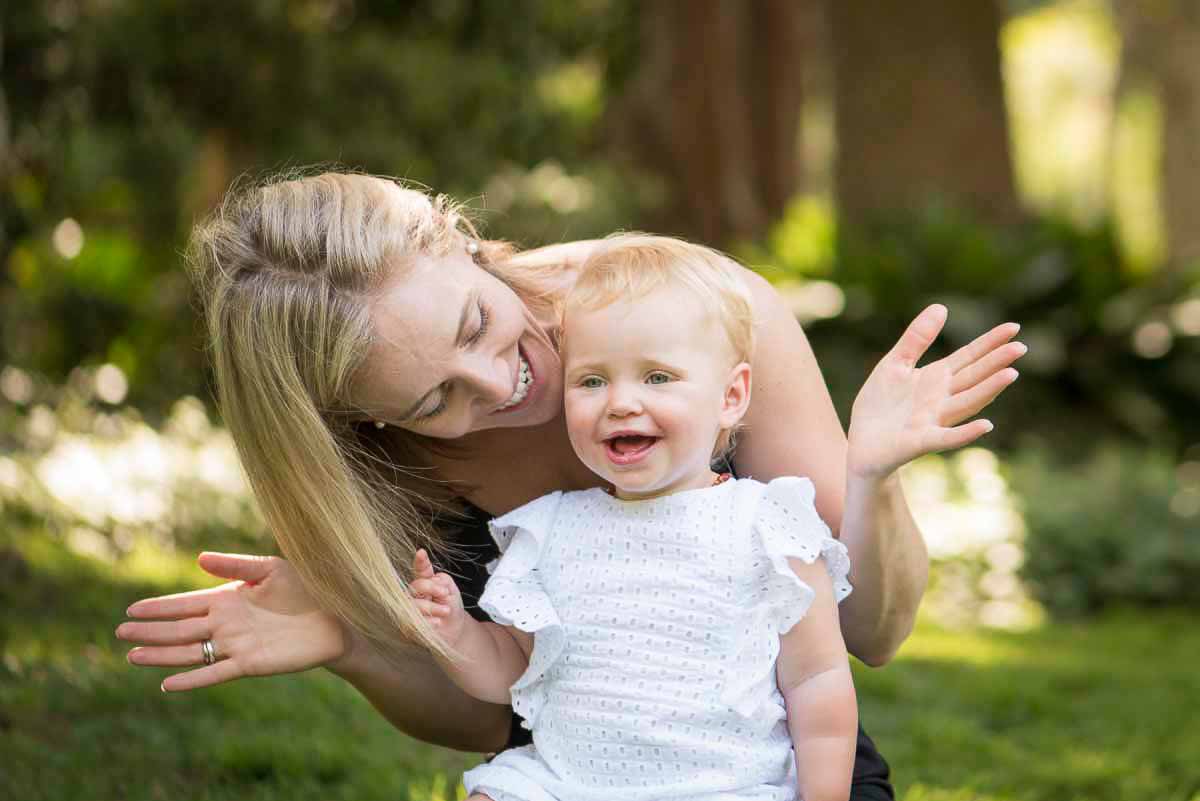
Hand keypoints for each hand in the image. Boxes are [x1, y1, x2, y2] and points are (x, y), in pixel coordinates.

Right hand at [116, 553, 350, 691]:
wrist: (338, 617)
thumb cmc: (307, 589)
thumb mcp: (271, 569)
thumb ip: (236, 565)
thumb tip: (199, 558)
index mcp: (228, 599)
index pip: (184, 604)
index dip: (159, 607)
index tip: (130, 609)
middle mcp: (226, 624)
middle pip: (179, 628)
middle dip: (150, 630)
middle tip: (119, 631)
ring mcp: (235, 645)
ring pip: (189, 652)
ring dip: (161, 654)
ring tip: (132, 655)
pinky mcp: (250, 664)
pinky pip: (214, 673)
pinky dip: (192, 679)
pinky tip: (167, 684)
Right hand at [409, 549, 468, 647]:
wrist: (454, 630)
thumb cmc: (451, 607)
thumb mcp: (452, 591)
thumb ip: (443, 581)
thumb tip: (433, 580)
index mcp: (425, 582)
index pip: (421, 570)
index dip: (420, 562)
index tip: (421, 553)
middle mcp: (414, 594)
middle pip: (415, 586)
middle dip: (431, 588)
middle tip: (445, 594)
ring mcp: (409, 609)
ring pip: (413, 604)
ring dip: (432, 607)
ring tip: (446, 611)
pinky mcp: (407, 625)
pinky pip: (413, 622)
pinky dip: (428, 621)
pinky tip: (437, 623)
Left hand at [847, 304, 1024, 479]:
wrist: (860, 444)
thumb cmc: (880, 405)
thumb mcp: (894, 364)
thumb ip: (916, 338)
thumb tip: (942, 306)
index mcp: (936, 378)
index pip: (969, 357)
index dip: (990, 343)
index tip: (1014, 327)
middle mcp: (941, 398)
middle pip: (973, 377)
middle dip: (996, 363)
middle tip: (1020, 347)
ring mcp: (934, 421)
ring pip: (966, 403)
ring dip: (988, 390)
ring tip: (1010, 374)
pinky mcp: (921, 442)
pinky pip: (947, 437)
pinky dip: (966, 433)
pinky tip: (986, 426)